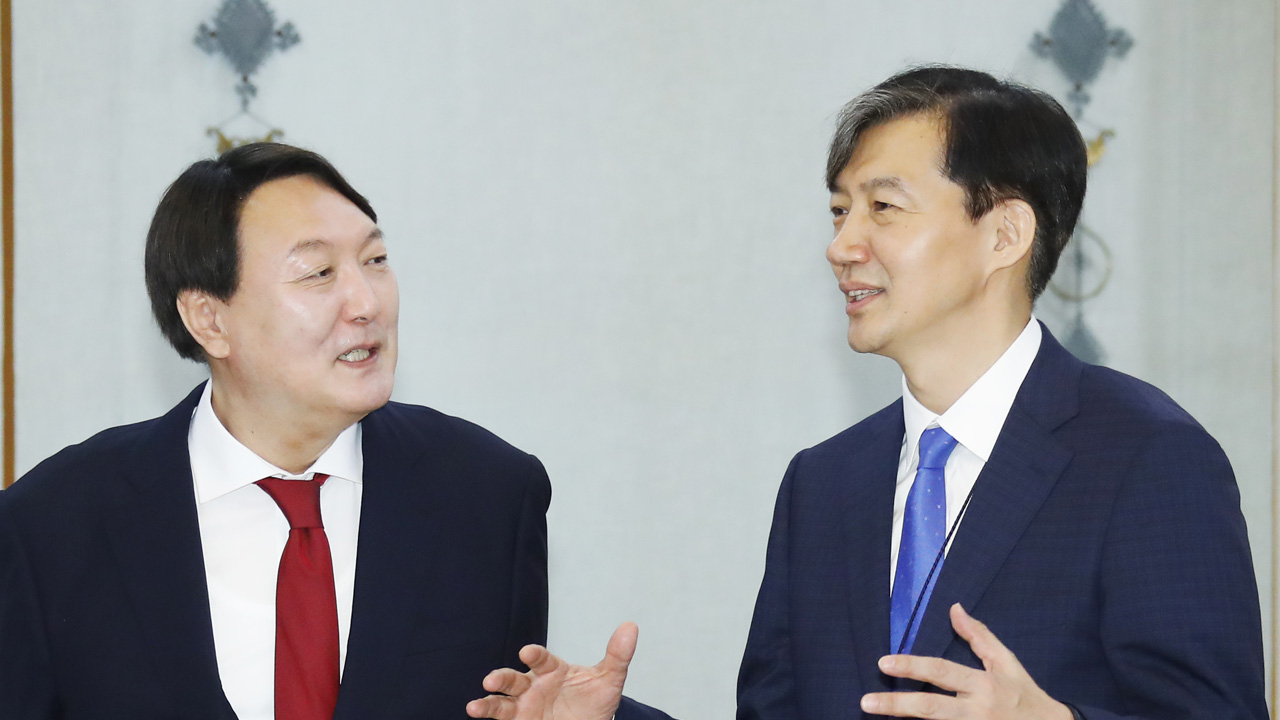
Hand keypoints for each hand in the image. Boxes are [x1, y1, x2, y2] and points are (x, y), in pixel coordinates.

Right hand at [466, 622, 638, 719]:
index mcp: (553, 669)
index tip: (527, 652)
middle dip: (502, 678)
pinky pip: (500, 716)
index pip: (543, 659)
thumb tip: (631, 626)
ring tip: (474, 706)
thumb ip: (617, 655)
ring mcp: (524, 704)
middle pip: (514, 678)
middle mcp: (534, 684)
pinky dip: (486, 713)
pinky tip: (475, 711)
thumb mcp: (609, 680)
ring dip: (488, 701)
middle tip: (492, 679)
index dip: (535, 655)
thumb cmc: (594, 701)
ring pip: (501, 699)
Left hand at [861, 604, 1072, 719]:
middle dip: (896, 704)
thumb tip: (954, 608)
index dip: (913, 666)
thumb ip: (979, 636)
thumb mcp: (1006, 662)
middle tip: (866, 702)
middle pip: (932, 708)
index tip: (884, 662)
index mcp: (983, 684)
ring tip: (875, 715)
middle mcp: (977, 711)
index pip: (942, 672)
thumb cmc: (1025, 694)